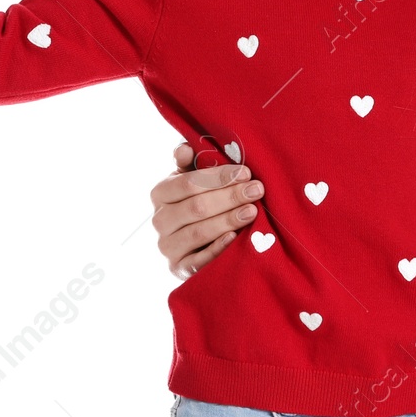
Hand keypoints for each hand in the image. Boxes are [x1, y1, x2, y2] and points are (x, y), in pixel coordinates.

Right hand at [149, 143, 264, 279]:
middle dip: (230, 197)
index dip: (219, 177)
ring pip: (198, 232)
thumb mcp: (192, 179)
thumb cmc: (197, 200)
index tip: (246, 173)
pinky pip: (198, 260)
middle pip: (196, 207)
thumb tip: (185, 148)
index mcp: (160, 193)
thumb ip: (190, 163)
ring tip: (252, 211)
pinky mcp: (179, 268)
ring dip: (228, 220)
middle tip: (256, 190)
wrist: (192, 242)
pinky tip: (234, 237)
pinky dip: (217, 248)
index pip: (188, 183)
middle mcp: (159, 220)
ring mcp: (167, 246)